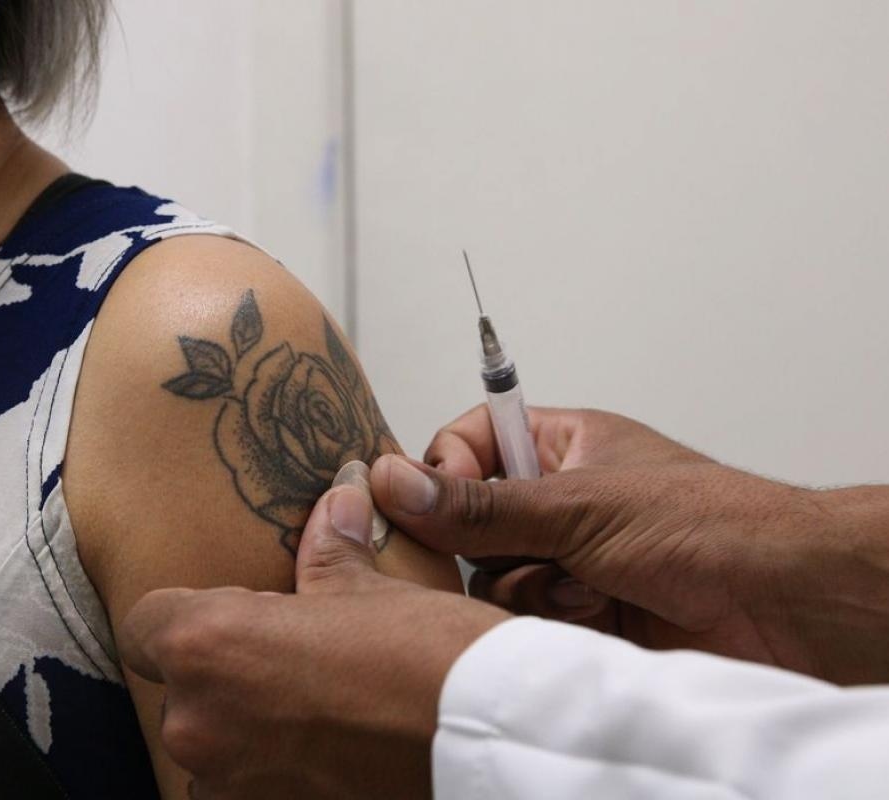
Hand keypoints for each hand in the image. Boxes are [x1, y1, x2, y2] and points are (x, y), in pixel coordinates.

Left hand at [119, 482, 507, 799]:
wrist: (500, 745)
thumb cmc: (434, 666)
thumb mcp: (375, 595)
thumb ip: (330, 556)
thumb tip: (336, 505)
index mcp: (209, 645)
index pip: (144, 622)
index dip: (184, 614)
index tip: (225, 613)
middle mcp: (200, 724)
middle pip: (178, 688)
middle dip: (223, 674)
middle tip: (290, 661)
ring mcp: (231, 787)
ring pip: (211, 746)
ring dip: (247, 729)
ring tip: (319, 711)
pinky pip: (247, 788)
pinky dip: (275, 772)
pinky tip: (330, 748)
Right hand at [371, 406, 888, 684]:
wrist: (782, 603)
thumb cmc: (709, 524)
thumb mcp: (580, 505)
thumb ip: (481, 505)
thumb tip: (397, 482)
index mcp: (561, 445)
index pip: (468, 441)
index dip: (444, 469)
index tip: (435, 500)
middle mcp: (559, 498)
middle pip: (469, 517)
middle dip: (492, 542)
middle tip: (525, 547)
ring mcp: (569, 556)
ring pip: (490, 574)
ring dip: (528, 584)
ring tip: (583, 582)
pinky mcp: (579, 609)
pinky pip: (522, 615)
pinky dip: (551, 616)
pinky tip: (598, 610)